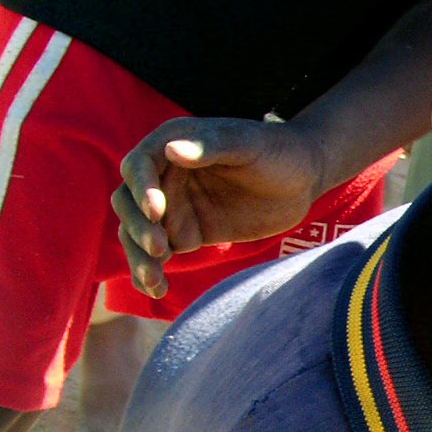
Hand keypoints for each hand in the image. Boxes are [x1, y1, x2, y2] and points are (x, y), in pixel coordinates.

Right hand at [114, 117, 329, 297]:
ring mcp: (174, 205)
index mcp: (171, 142)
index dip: (141, 190)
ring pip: (137, 232)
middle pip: (128, 203)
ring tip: (155, 279)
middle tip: (161, 249)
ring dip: (138, 256)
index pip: (138, 167)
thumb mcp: (247, 144)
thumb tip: (172, 149)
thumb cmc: (276, 150)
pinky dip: (152, 271)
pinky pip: (158, 254)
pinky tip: (157, 289)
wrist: (303, 178)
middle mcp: (164, 175)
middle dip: (137, 227)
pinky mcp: (186, 233)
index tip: (157, 212)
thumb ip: (211, 147)